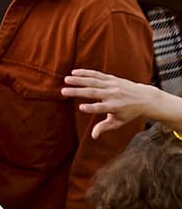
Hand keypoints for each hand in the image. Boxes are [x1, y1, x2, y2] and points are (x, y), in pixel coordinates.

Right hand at [65, 68, 181, 138]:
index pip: (102, 108)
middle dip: (78, 92)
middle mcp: (114, 95)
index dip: (91, 108)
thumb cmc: (130, 112)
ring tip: (66, 79)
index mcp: (115, 107)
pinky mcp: (112, 78)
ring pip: (93, 81)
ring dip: (79, 80)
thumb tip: (93, 136)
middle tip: (63, 91)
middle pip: (93, 92)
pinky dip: (86, 72)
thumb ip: (104, 127)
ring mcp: (113, 85)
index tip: (80, 108)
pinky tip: (74, 72)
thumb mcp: (119, 122)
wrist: (145, 98)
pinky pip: (97, 74)